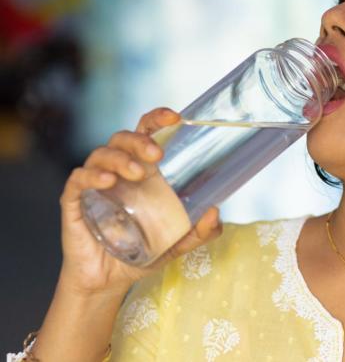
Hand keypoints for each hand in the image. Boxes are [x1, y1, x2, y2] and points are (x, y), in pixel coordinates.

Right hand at [57, 107, 222, 296]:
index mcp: (142, 171)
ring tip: (137, 174)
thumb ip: (199, 231)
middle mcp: (117, 171)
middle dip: (140, 140)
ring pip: (101, 154)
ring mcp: (94, 185)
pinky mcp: (74, 202)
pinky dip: (92, 176)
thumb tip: (216, 213)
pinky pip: (78, 179)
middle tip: (157, 154)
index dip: (157, 119)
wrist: (108, 282)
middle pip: (122, 138)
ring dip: (120, 159)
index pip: (145, 133)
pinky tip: (107, 182)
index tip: (176, 117)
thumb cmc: (141, 252)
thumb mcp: (177, 243)